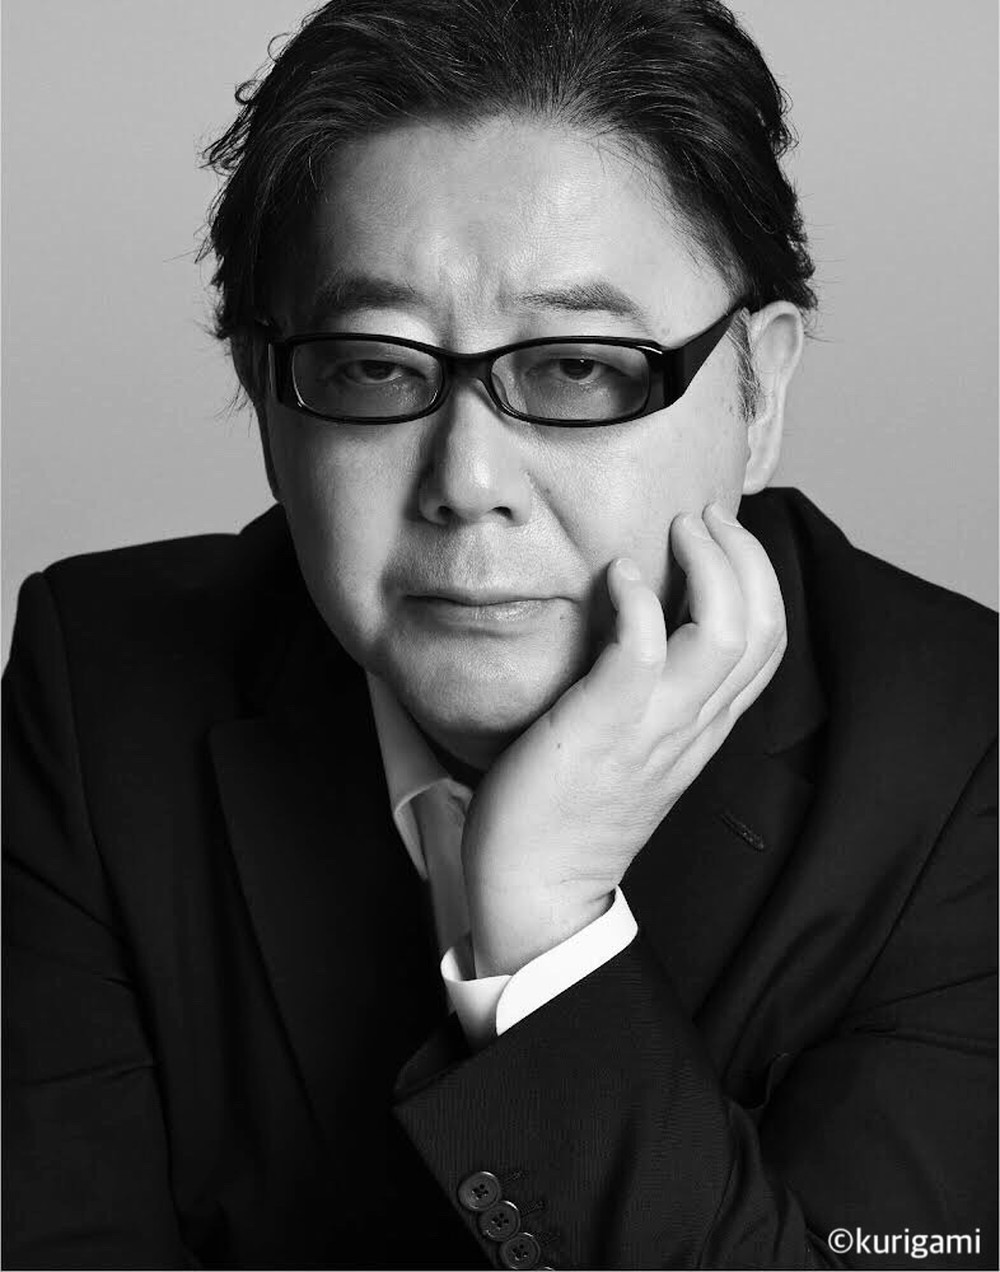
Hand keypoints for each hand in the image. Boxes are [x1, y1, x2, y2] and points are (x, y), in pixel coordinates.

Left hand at [462, 501, 787, 974]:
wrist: (537, 888)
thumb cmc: (571, 808)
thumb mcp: (632, 742)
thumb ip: (651, 687)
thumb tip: (640, 615)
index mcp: (703, 726)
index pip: (769, 641)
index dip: (759, 575)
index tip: (721, 534)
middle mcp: (692, 725)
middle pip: (763, 627)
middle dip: (744, 555)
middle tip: (702, 516)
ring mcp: (652, 728)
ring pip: (725, 635)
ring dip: (709, 566)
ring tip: (678, 529)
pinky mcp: (601, 730)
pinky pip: (642, 655)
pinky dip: (640, 605)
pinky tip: (619, 575)